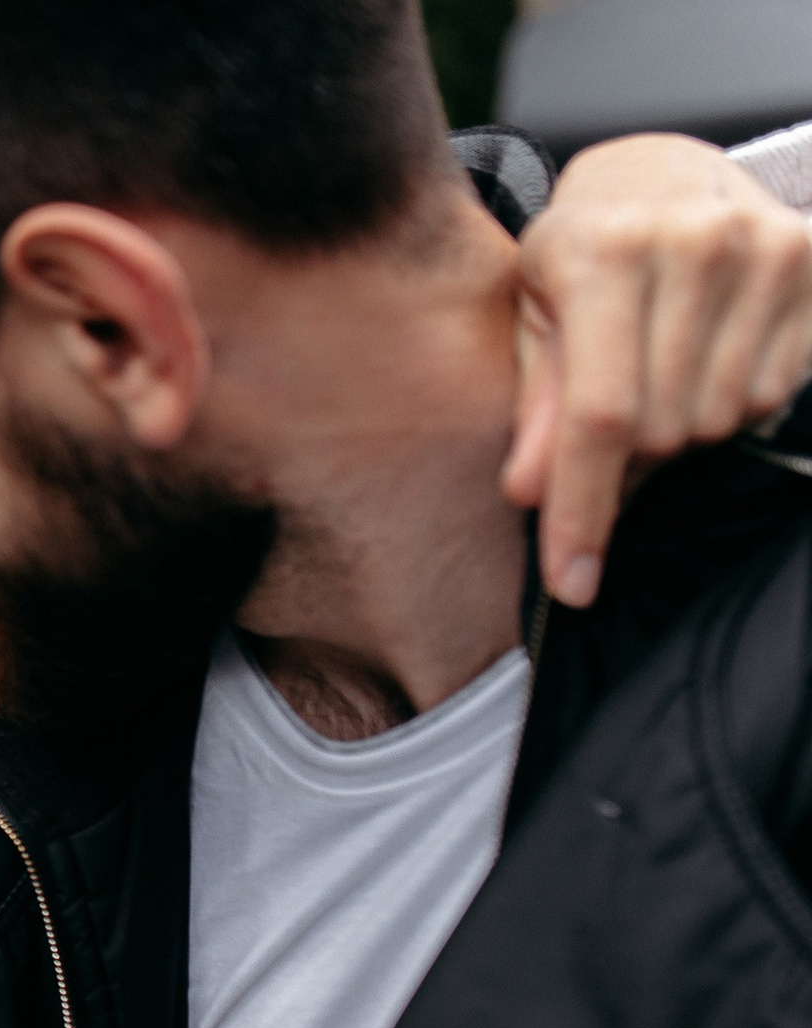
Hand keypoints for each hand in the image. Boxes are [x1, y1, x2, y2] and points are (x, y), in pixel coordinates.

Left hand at [509, 133, 811, 606]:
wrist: (659, 171)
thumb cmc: (580, 252)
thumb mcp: (532, 316)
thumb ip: (534, 404)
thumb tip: (529, 492)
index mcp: (601, 251)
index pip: (598, 415)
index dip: (584, 508)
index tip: (572, 582)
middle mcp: (690, 242)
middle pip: (661, 430)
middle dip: (624, 456)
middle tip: (605, 418)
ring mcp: (764, 248)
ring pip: (718, 420)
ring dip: (679, 426)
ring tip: (656, 369)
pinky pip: (771, 393)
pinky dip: (731, 399)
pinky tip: (706, 354)